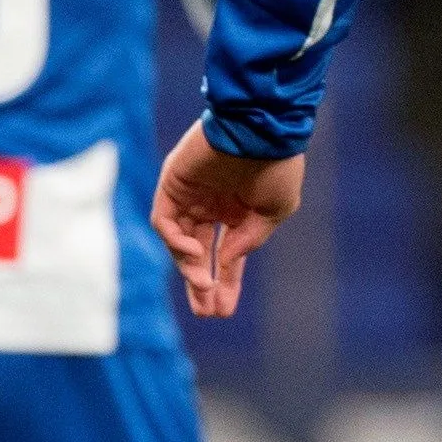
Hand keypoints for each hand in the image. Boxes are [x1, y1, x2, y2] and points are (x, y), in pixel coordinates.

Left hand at [152, 119, 304, 317]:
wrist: (260, 128)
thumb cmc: (275, 166)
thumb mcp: (274, 210)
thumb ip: (249, 238)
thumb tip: (227, 260)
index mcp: (238, 211)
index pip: (227, 254)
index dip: (227, 282)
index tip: (223, 312)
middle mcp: (211, 206)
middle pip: (199, 254)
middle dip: (201, 284)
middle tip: (205, 313)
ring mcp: (189, 197)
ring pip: (180, 243)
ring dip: (190, 268)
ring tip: (204, 284)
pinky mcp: (171, 186)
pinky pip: (165, 222)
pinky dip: (176, 241)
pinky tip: (196, 253)